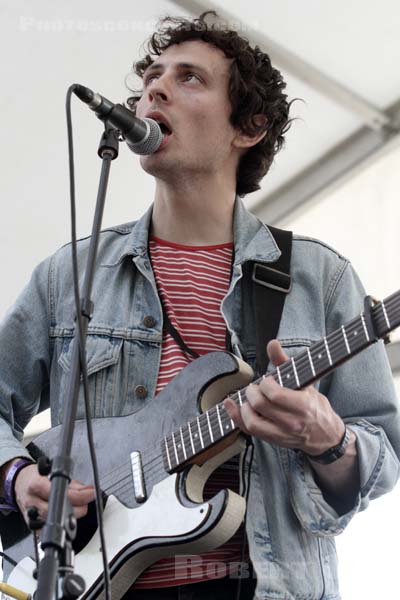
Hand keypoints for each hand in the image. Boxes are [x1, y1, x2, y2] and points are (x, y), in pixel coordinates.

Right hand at [13, 463, 95, 525]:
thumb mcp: (53, 473)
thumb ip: (72, 484)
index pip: (58, 493)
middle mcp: (32, 502)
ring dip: (71, 516)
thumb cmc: (35, 476)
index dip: (78, 496)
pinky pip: (49, 529)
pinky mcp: (32, 525)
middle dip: (77, 508)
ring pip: (54, 522)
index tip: (90, 493)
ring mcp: (30, 516)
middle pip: (57, 511)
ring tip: (80, 508)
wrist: (19, 483)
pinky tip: (68, 517)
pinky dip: (61, 524)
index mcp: (36, 485)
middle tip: (87, 502)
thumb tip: (89, 490)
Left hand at [224, 339, 344, 454]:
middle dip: (252, 392)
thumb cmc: (314, 405)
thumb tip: (272, 344)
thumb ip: (285, 362)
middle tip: (254, 388)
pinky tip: (231, 406)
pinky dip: (237, 418)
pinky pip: (250, 432)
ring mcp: (282, 434)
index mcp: (302, 405)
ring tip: (248, 399)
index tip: (267, 381)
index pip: (275, 395)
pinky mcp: (273, 441)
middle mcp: (292, 422)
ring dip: (244, 407)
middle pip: (260, 406)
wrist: (325, 435)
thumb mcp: (305, 382)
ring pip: (253, 423)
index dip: (265, 384)